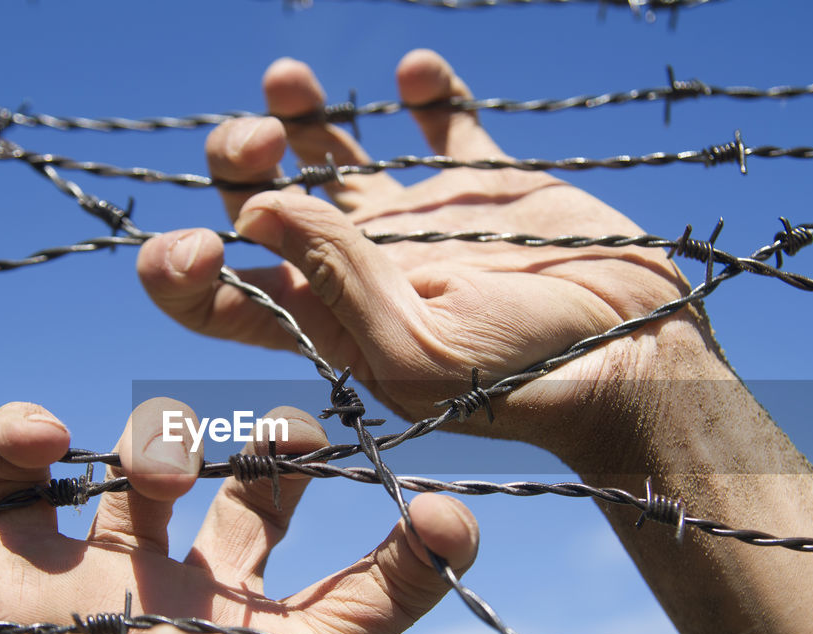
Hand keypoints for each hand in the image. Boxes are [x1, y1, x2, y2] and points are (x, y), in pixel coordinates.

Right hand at [0, 398, 477, 633]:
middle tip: (298, 431)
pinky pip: (16, 487)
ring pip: (148, 474)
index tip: (447, 518)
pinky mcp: (12, 581)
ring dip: (163, 441)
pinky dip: (19, 443)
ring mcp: (105, 584)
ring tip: (162, 469)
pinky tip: (38, 437)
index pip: (363, 597)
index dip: (417, 555)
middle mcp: (194, 609)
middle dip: (285, 452)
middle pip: (260, 503)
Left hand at [136, 50, 724, 470]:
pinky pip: (443, 124)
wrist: (634, 361)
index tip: (200, 238)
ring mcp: (418, 222)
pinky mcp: (483, 186)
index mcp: (323, 326)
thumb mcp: (413, 352)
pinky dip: (426, 91)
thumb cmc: (521, 379)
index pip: (216, 297)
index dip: (178, 266)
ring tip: (283, 79)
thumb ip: (336, 277)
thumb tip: (258, 205)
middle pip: (260, 204)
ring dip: (295, 113)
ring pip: (331, 156)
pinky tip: (414, 74)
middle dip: (237, 160)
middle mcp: (357, 270)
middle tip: (261, 142)